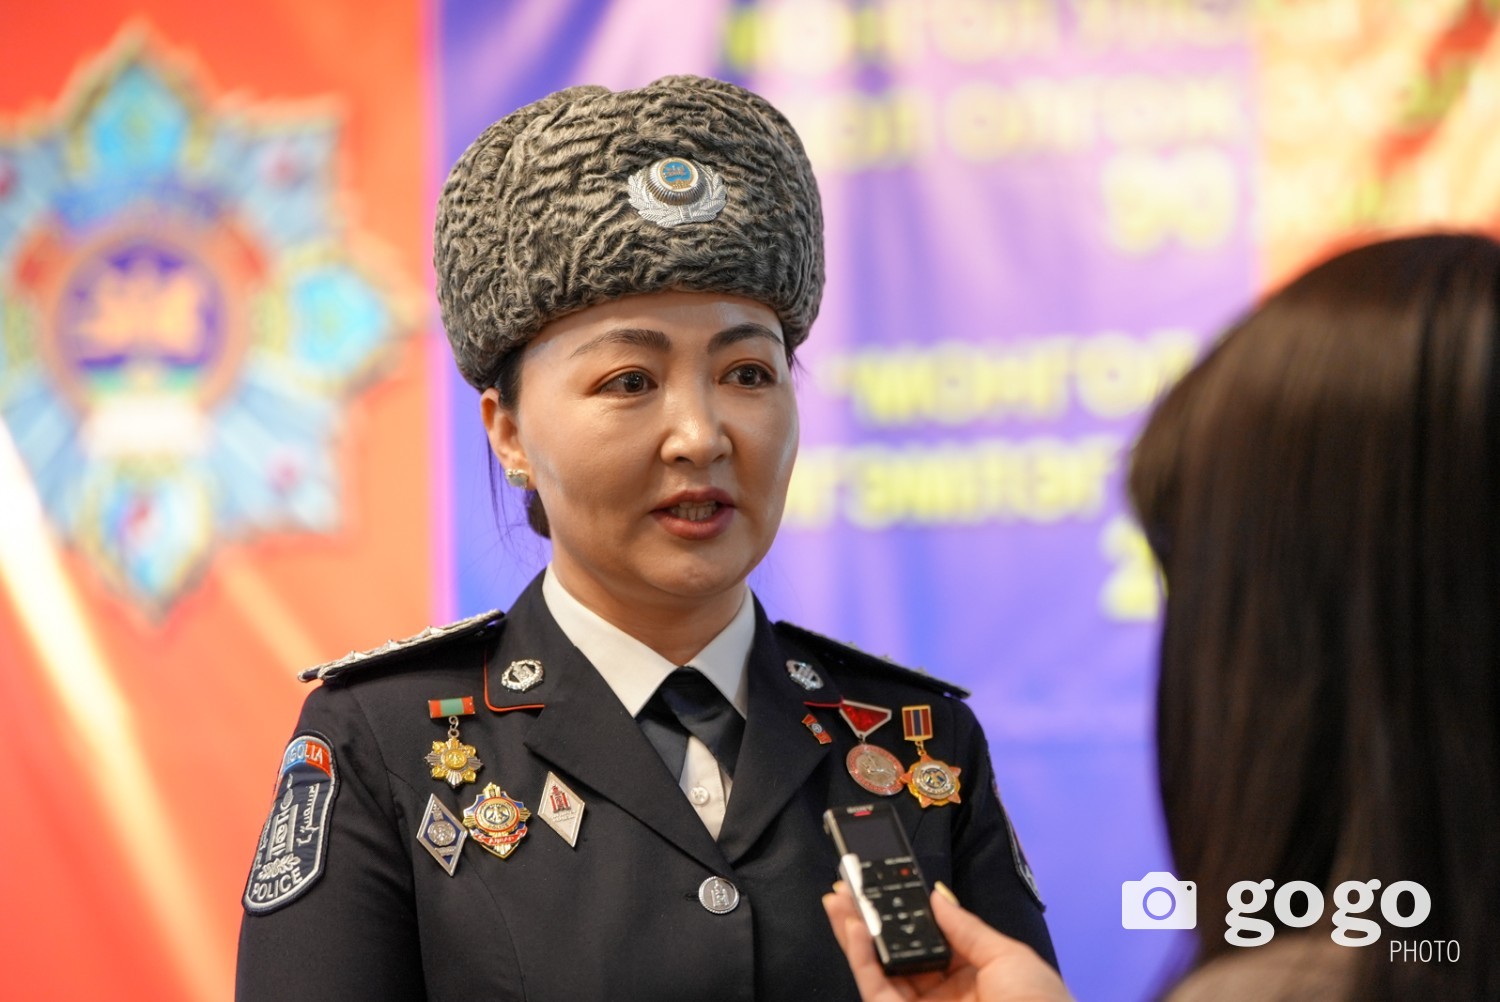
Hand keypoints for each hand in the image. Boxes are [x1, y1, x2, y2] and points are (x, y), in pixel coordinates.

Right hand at [822, 881, 1071, 1001]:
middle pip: (895, 950)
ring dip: (855, 933)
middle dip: (870, 918)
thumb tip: (936, 895)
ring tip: (840, 899)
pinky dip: (860, 959)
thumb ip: (965, 927)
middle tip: (849, 886)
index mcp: (971, 976)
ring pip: (877, 968)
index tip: (885, 883)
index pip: (927, 937)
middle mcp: (941, 994)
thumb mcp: (1008, 956)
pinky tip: (854, 929)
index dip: (904, 911)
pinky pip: (875, 989)